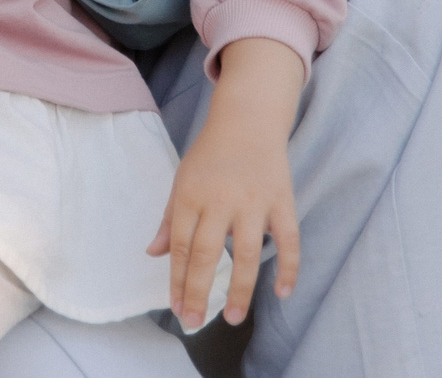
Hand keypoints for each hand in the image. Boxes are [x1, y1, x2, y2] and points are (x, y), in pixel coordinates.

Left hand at [149, 37, 304, 329]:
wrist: (247, 120)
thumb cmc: (210, 156)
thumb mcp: (182, 181)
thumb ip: (169, 219)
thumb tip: (153, 253)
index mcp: (190, 195)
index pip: (179, 246)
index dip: (176, 280)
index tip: (177, 309)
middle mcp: (220, 200)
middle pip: (207, 253)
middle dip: (198, 291)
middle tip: (195, 321)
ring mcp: (253, 201)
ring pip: (246, 253)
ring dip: (239, 288)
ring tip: (231, 317)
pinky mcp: (282, 200)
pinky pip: (288, 239)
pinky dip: (288, 266)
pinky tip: (282, 292)